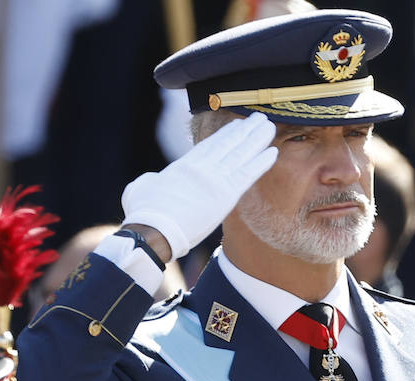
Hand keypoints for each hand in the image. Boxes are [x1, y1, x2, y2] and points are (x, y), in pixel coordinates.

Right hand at [121, 112, 278, 259]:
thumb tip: (152, 181)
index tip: (237, 126)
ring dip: (257, 139)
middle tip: (258, 119)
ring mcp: (215, 179)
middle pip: (228, 144)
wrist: (154, 228)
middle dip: (245, 131)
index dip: (226, 135)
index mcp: (184, 166)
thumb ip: (151, 181)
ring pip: (241, 154)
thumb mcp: (141, 188)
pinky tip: (273, 151)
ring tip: (269, 126)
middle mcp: (202, 168)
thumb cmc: (143, 212)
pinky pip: (248, 174)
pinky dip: (261, 162)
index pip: (209, 146)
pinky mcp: (226, 194)